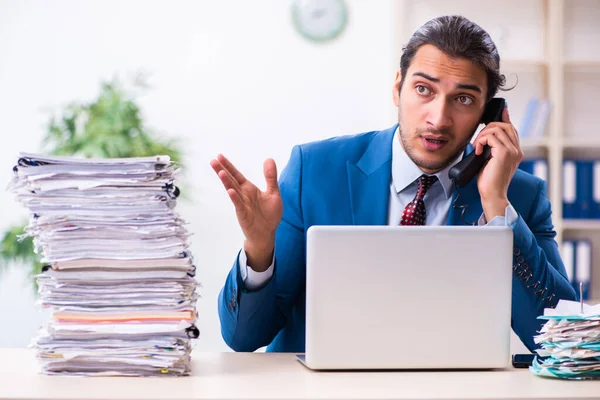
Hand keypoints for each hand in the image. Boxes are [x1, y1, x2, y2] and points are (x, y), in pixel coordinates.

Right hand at [210, 154, 282, 270]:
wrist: (267, 233)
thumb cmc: (269, 214)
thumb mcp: (273, 192)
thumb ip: (270, 177)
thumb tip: (269, 159)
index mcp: (248, 189)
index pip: (236, 175)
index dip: (228, 166)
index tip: (219, 156)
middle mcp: (243, 195)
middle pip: (231, 180)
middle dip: (222, 170)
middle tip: (213, 161)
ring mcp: (241, 204)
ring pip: (232, 191)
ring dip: (227, 182)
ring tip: (221, 172)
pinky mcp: (243, 214)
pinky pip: (238, 205)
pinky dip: (235, 198)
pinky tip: (231, 191)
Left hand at [473, 106, 522, 220]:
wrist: (492, 194)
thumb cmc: (489, 181)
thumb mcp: (489, 161)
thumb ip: (491, 149)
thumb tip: (483, 138)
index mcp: (515, 152)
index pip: (512, 130)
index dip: (505, 119)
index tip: (502, 111)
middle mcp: (517, 150)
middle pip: (505, 126)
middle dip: (488, 128)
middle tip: (478, 140)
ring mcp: (512, 151)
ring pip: (497, 129)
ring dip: (482, 135)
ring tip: (476, 147)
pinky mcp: (504, 153)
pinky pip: (491, 137)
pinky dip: (481, 141)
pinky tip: (478, 151)